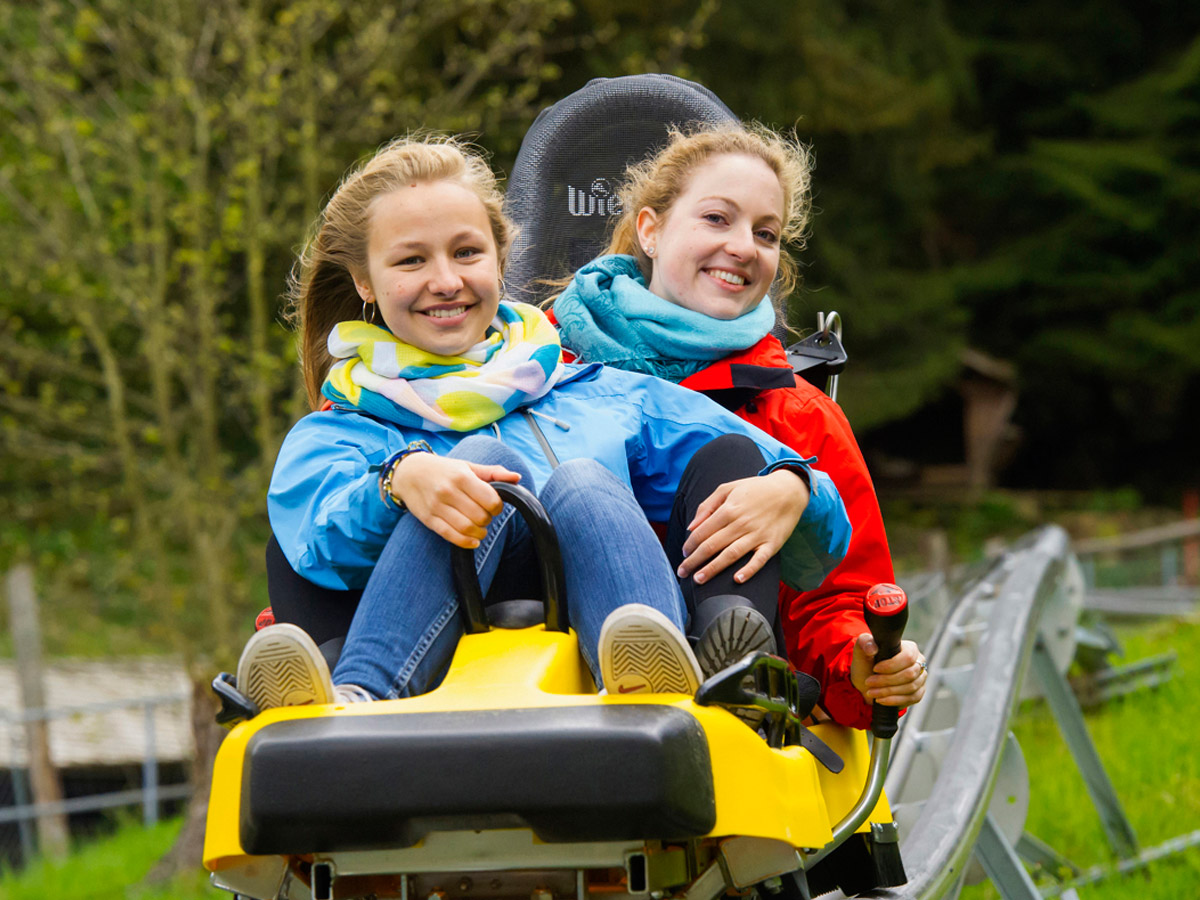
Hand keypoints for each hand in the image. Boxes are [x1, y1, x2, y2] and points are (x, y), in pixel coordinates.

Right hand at [390, 453, 520, 547]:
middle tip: (486, 516)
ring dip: (479, 533)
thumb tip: (517, 477)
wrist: (408, 473)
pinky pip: (450, 536)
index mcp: (461, 477)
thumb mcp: (467, 466)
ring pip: (466, 528)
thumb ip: (493, 472)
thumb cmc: (443, 470)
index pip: (490, 499)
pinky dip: (466, 542)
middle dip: (488, 519)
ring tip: (481, 529)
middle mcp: (448, 491)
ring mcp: (437, 507)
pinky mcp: (428, 519)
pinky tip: (473, 540)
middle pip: (480, 516)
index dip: (497, 507)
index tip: (494, 506)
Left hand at [676, 468, 809, 584]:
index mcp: (728, 509)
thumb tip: (692, 527)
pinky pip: (759, 560)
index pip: (702, 532)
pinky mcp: (772, 544)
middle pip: (712, 546)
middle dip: (694, 561)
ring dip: (712, 569)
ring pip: (730, 555)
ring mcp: (757, 535)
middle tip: (682, 572)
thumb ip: (707, 506)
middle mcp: (741, 523)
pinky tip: (737, 579)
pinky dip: (748, 570)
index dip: (690, 544)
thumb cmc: (755, 489)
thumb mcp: (728, 488)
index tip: (683, 553)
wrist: (789, 491)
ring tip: (699, 580)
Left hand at [850, 635, 927, 707]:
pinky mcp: (919, 692)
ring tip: (872, 692)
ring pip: (911, 687)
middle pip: (909, 674)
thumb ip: (864, 643)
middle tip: (869, 683)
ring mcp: (921, 678)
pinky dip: (895, 700)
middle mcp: (919, 662)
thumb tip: (872, 648)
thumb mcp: (861, 651)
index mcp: (910, 648)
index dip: (891, 665)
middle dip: (887, 680)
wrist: (868, 682)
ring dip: (888, 691)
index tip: (875, 669)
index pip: (908, 657)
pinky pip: (912, 698)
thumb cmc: (867, 664)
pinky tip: (881, 700)